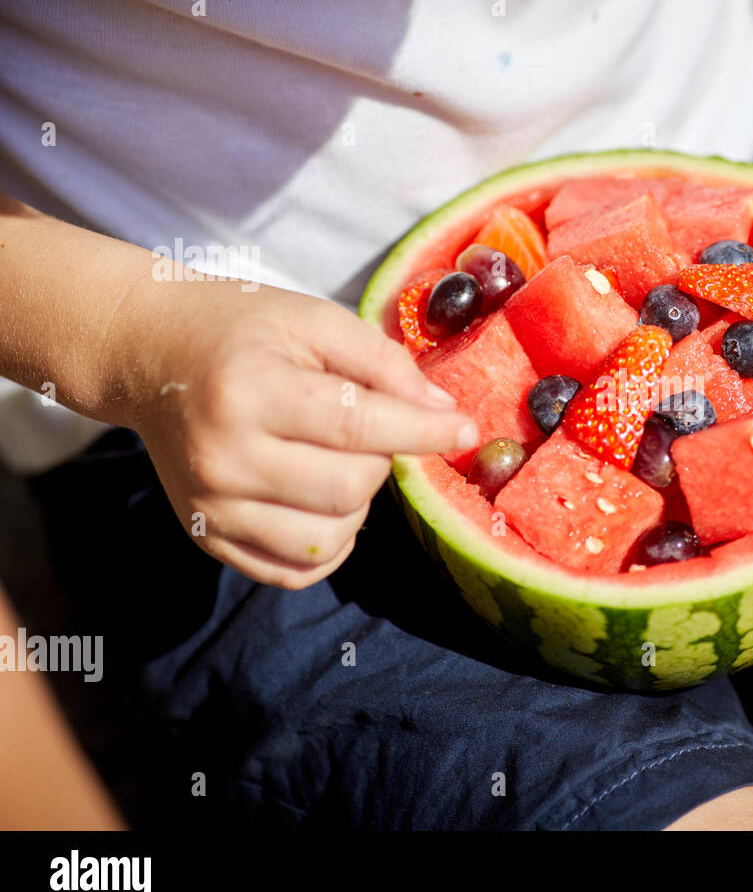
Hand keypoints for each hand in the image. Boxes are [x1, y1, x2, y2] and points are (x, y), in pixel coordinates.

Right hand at [117, 279, 476, 587]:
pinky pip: (295, 570)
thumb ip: (384, 364)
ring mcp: (210, 507)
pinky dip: (330, 544)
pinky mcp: (207, 537)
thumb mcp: (314, 320)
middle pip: (350, 490)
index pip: (358, 427)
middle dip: (383, 460)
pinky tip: (325, 503)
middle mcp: (223, 457)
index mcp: (249, 391)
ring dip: (359, 504)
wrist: (150, 354)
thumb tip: (444, 416)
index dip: (422, 432)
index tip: (464, 429)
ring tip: (340, 461)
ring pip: (329, 539)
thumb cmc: (242, 330)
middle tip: (368, 429)